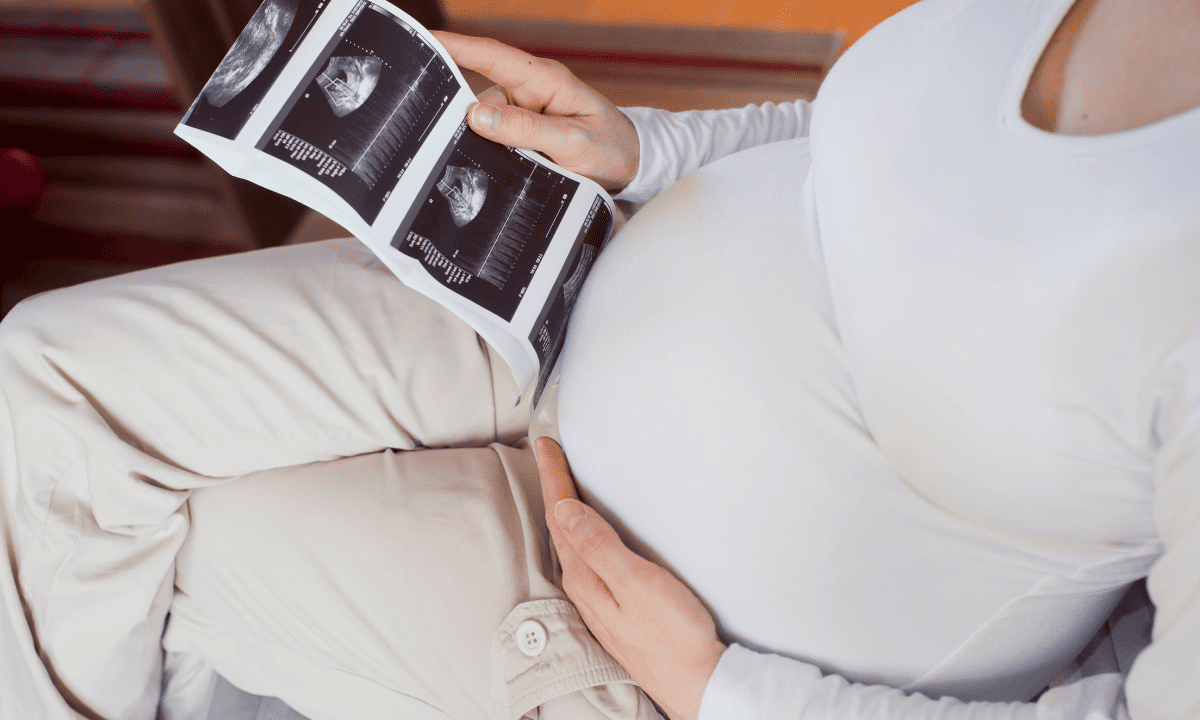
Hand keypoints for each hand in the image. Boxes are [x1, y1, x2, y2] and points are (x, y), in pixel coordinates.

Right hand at [431, 31, 639, 191]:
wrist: (630, 166)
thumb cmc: (610, 147)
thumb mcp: (573, 141)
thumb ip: (527, 129)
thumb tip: (477, 115)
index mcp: (544, 80)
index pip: (492, 56)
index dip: (456, 46)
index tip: (424, 39)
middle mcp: (529, 92)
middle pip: (479, 94)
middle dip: (462, 114)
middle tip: (449, 138)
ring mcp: (524, 114)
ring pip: (483, 123)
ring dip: (482, 143)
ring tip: (504, 164)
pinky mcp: (522, 134)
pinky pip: (494, 139)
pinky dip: (490, 153)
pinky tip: (498, 168)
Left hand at [535, 437, 726, 719]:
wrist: (696, 681)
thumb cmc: (674, 635)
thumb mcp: (637, 583)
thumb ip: (600, 546)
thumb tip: (567, 511)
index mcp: (586, 576)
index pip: (562, 515)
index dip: (553, 476)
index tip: (545, 444)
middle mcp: (584, 587)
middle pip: (561, 525)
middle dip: (553, 486)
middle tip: (547, 453)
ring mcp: (598, 599)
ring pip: (570, 542)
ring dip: (564, 508)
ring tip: (560, 482)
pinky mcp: (614, 606)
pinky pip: (586, 556)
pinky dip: (581, 532)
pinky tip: (587, 531)